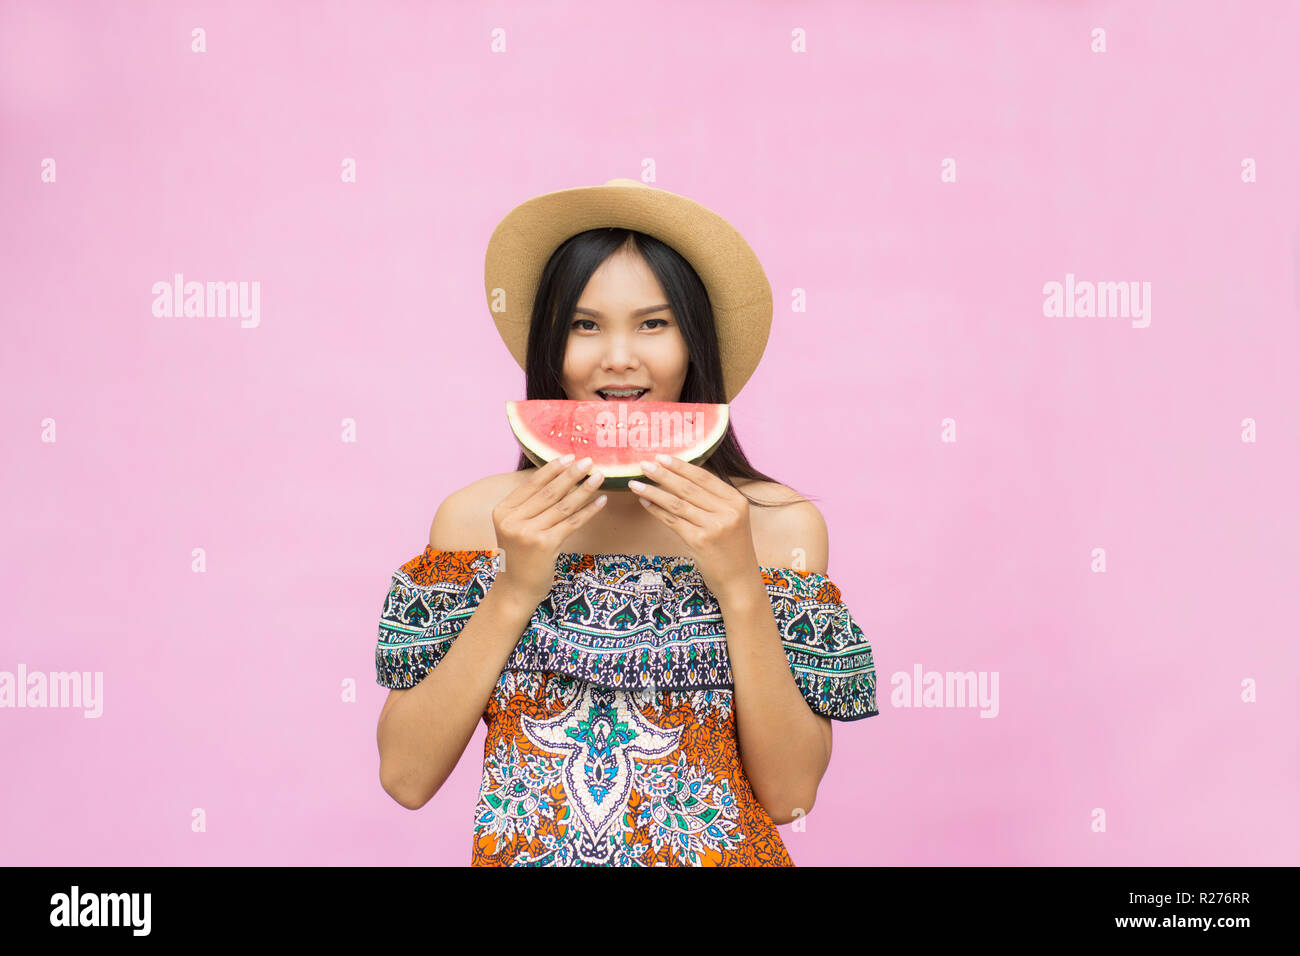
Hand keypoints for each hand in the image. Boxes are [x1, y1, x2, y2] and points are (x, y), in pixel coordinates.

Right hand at [490, 454, 606, 607]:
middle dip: (571, 475)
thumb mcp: (514, 528)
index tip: (569, 456)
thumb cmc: (519, 556)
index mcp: (503, 511)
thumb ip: (528, 506)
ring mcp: (528, 533)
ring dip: (584, 490)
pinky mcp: (545, 545)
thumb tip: (558, 478)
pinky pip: (572, 523)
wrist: (515, 589)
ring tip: (599, 476)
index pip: (531, 484)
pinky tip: (600, 501)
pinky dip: (588, 511)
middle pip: (549, 492)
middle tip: (588, 461)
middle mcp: (513, 520)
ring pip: (563, 506)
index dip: (552, 469)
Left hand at [627, 453, 760, 601]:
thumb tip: (681, 479)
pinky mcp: (699, 541)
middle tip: (644, 464)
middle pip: (688, 488)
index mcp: (736, 501)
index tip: (662, 457)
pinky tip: (644, 502)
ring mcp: (713, 527)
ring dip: (653, 492)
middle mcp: (727, 512)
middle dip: (663, 475)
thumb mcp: (732, 520)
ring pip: (677, 503)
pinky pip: (672, 521)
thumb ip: (714, 501)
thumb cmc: (732, 549)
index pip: (704, 478)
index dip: (681, 466)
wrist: (739, 581)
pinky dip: (656, 510)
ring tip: (635, 483)